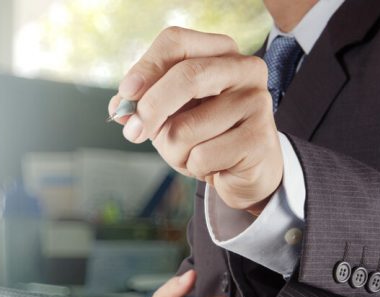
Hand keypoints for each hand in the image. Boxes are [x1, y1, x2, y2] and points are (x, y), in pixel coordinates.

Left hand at [109, 27, 281, 214]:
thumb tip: (120, 109)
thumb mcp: (168, 113)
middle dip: (151, 108)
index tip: (125, 94)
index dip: (146, 67)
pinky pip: (202, 156)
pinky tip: (211, 166)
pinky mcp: (260, 138)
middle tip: (133, 133)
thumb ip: (142, 104)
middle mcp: (244, 69)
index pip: (176, 42)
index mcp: (220, 52)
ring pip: (186, 127)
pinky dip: (193, 167)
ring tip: (190, 154)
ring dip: (172, 151)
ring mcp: (257, 102)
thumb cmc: (203, 135)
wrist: (244, 171)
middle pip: (187, 76)